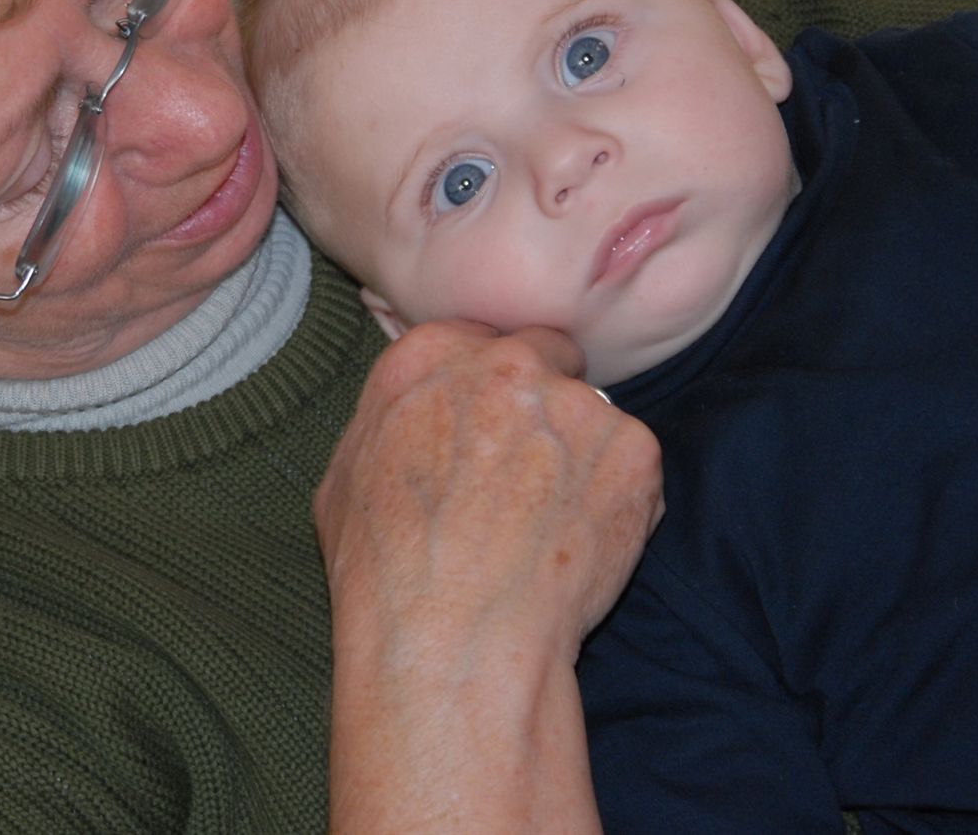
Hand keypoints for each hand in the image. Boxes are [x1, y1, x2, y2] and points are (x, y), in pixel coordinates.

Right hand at [316, 320, 662, 832]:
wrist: (455, 637)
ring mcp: (576, 402)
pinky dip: (619, 498)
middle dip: (544, 400)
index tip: (490, 422)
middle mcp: (506, 362)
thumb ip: (390, 418)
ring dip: (581, 453)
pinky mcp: (633, 450)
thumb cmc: (384, 572)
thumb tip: (414, 412)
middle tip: (531, 470)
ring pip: (592, 414)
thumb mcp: (344, 476)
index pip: (478, 338)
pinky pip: (633, 464)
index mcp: (428, 355)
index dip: (488, 383)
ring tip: (552, 525)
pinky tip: (582, 544)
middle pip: (545, 356)